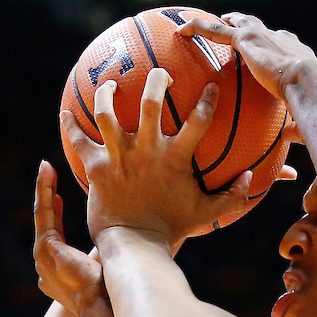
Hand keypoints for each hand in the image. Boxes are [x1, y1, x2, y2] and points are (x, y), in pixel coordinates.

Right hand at [32, 160, 106, 316]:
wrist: (110, 307)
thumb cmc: (120, 289)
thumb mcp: (116, 259)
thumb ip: (121, 245)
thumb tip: (152, 228)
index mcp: (62, 267)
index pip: (56, 233)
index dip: (56, 212)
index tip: (59, 195)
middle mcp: (47, 263)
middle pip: (45, 221)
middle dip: (46, 194)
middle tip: (47, 170)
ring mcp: (44, 257)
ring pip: (42, 214)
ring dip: (44, 189)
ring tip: (46, 168)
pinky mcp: (47, 249)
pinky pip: (44, 214)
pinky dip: (45, 193)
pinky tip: (49, 177)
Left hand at [60, 68, 296, 245]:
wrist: (135, 244)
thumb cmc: (172, 228)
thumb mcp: (207, 213)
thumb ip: (233, 197)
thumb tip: (250, 178)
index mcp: (176, 158)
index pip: (198, 120)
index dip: (207, 99)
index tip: (211, 85)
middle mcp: (146, 150)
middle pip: (152, 102)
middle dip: (157, 80)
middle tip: (160, 73)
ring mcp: (119, 156)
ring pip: (107, 112)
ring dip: (107, 93)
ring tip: (110, 86)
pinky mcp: (96, 166)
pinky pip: (78, 139)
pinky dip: (70, 125)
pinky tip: (66, 114)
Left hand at [177, 12, 312, 139]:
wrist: (309, 84)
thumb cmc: (312, 100)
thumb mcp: (303, 111)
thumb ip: (294, 124)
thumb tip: (290, 136)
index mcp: (297, 54)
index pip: (283, 44)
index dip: (275, 43)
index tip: (269, 47)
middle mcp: (279, 40)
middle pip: (258, 27)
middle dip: (246, 24)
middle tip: (233, 22)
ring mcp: (262, 37)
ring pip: (236, 23)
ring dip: (221, 21)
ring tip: (202, 22)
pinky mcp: (245, 39)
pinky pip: (216, 31)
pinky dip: (198, 28)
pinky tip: (183, 30)